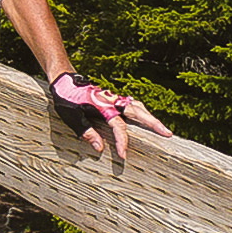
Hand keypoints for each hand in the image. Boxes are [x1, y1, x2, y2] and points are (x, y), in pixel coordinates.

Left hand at [50, 72, 172, 159]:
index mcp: (102, 106)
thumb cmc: (65, 97)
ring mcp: (113, 99)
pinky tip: (144, 119)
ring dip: (149, 117)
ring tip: (162, 128)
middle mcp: (112, 101)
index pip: (118, 126)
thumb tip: (100, 148)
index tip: (124, 155)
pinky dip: (141, 112)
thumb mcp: (71, 116)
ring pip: (136, 107)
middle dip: (153, 123)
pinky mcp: (112, 98)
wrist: (63, 78)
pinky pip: (130, 105)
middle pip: (137, 112)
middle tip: (168, 134)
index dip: (122, 141)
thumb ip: (86, 132)